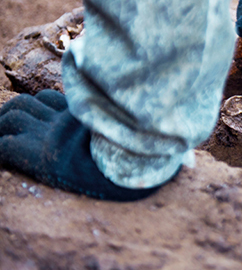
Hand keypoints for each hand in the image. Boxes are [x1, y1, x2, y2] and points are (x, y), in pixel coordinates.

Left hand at [0, 90, 168, 200]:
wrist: (130, 168)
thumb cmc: (148, 156)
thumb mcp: (159, 150)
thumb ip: (172, 154)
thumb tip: (193, 165)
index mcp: (87, 117)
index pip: (54, 101)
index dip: (46, 107)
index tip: (48, 117)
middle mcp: (65, 122)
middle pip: (27, 104)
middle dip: (21, 113)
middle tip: (19, 124)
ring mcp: (48, 135)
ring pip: (12, 114)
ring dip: (6, 122)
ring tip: (5, 131)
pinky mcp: (37, 154)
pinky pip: (4, 146)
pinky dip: (1, 147)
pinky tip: (4, 151)